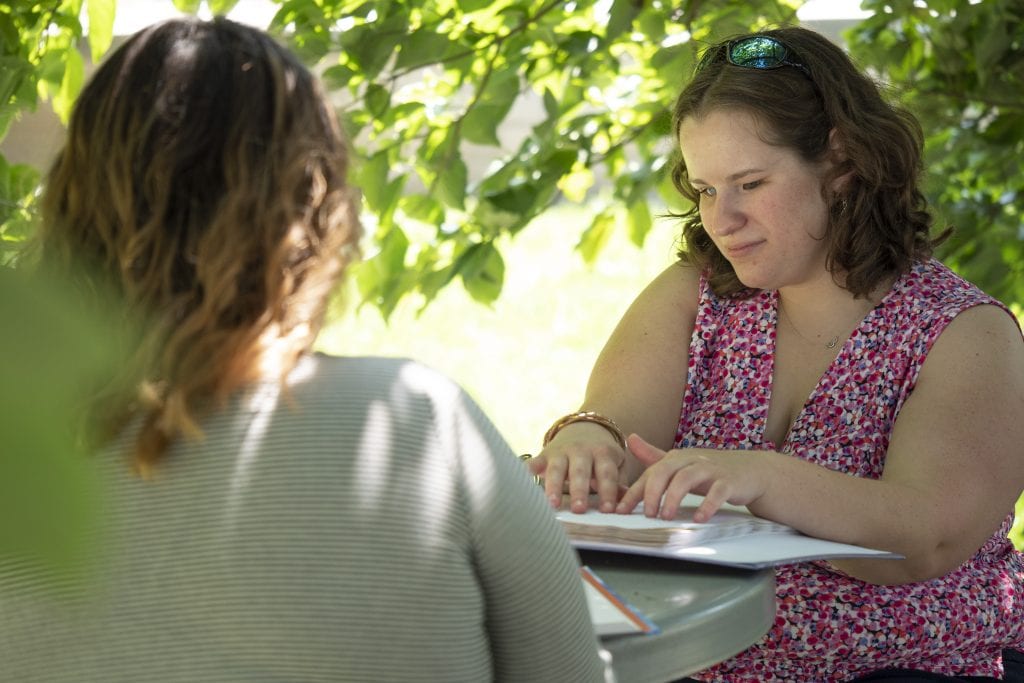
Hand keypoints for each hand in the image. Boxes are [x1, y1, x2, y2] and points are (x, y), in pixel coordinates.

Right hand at [526, 424, 629, 512]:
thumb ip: (619, 482)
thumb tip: (625, 503)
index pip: (606, 473)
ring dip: (554, 487)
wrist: (583, 427)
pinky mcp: (545, 454)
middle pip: (580, 471)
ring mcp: (561, 452)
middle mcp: (581, 450)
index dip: (607, 491)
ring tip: (553, 504)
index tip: (608, 510)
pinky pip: (534, 463)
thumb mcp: (616, 463)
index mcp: (603, 452)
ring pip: (557, 469)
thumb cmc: (602, 456)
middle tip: (579, 509)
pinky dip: (526, 471)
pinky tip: (520, 482)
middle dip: (579, 490)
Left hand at [615, 434, 767, 520]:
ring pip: (686, 479)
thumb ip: (654, 456)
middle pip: (665, 471)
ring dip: (673, 498)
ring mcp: (711, 470)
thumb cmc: (709, 471)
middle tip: (646, 514)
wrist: (750, 471)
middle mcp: (691, 460)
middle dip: (652, 493)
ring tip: (665, 517)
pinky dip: (707, 505)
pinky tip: (699, 519)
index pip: (650, 473)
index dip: (634, 492)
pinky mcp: (729, 482)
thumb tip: (630, 439)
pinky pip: (717, 492)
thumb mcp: (680, 464)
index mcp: (676, 458)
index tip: (620, 510)